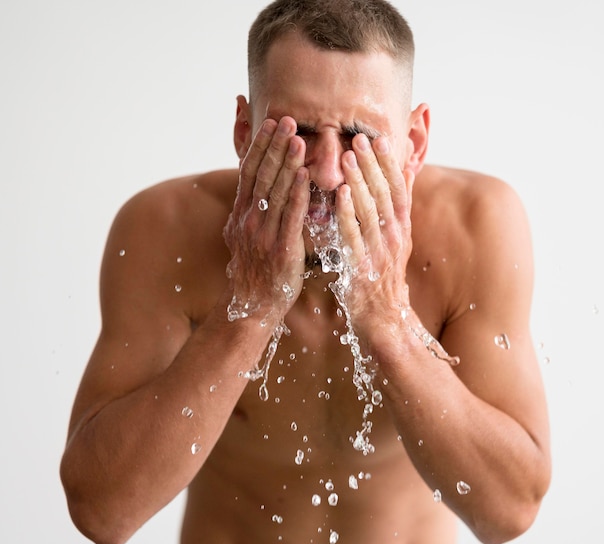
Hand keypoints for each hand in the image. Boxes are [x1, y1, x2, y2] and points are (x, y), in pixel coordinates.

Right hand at [223, 117, 309, 322]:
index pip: (249, 173)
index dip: (260, 147)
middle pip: (262, 176)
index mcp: (241, 215)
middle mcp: (248, 221)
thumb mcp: (245, 238)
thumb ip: (253, 213)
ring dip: (287, 164)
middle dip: (274, 146)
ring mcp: (263, 235)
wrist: (251, 307)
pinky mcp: (281, 250)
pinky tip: (306, 176)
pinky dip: (298, 195)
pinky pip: (290, 217)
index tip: (271, 124)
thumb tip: (260, 190)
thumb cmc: (255, 272)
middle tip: (286, 120)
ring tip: (298, 139)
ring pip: (276, 192)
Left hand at [335, 133, 414, 327]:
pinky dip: (348, 214)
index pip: (398, 190)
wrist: (384, 318)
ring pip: (370, 211)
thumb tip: (406, 174)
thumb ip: (399, 208)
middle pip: (384, 194)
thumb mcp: (398, 241)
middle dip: (372, 165)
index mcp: (401, 229)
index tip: (379, 139)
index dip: (389, 164)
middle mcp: (394, 237)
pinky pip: (354, 236)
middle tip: (359, 138)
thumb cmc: (385, 276)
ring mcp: (379, 252)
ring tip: (348, 156)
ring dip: (360, 182)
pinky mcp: (361, 267)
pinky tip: (341, 194)